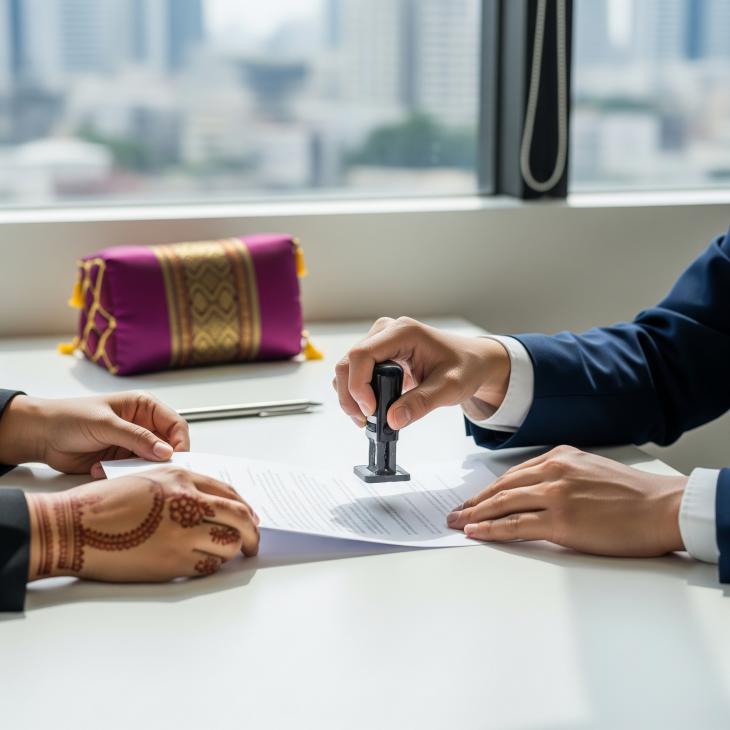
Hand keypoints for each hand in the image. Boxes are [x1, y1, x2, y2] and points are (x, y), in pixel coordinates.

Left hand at [0, 391, 188, 476]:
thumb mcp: (106, 425)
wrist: (39, 436)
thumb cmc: (70, 418)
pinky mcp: (120, 461)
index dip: (180, 443)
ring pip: (150, 462)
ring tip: (115, 467)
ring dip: (136, 468)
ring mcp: (132, 444)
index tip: (178, 460)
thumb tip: (167, 452)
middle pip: (167, 446)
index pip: (175, 425)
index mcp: (144, 407)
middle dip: (160, 460)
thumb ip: (138, 438)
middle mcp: (142, 425)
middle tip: (152, 471)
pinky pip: (132, 472)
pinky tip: (99, 468)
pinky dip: (119, 474)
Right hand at [25, 466, 259, 581]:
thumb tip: (210, 505)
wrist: (72, 527)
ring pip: (228, 544)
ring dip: (232, 551)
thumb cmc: (101, 504)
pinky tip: (204, 563)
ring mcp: (183, 532)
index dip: (245, 508)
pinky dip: (211, 565)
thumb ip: (182, 488)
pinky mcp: (172, 561)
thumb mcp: (148, 480)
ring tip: (228, 555)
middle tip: (253, 542)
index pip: (229, 492)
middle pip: (240, 517)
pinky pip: (206, 565)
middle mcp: (188, 501)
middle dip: (252, 533)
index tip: (250, 518)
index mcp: (182, 478)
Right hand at [333, 317, 510, 428]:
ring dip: (350, 396)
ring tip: (368, 418)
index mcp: (403, 332)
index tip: (371, 411)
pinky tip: (370, 409)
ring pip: (347, 368)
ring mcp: (380, 342)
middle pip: (348, 362)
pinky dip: (356, 393)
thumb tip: (392, 420)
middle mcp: (386, 332)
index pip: (362, 355)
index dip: (358, 385)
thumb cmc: (465, 367)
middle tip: (364, 421)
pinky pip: (355, 373)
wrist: (473, 362)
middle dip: (350, 395)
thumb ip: (421, 403)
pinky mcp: (378, 354)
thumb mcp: (450, 387)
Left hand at [447, 446, 686, 556]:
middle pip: (501, 488)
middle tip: (455, 512)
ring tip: (457, 523)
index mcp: (560, 457)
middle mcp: (553, 471)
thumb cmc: (634, 494)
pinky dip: (491, 529)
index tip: (473, 499)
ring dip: (475, 514)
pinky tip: (476, 532)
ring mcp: (555, 495)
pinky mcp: (560, 521)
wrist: (663, 507)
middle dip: (474, 501)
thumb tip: (536, 493)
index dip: (488, 489)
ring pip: (502, 504)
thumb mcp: (591, 470)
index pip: (512, 474)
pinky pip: (515, 525)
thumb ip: (562, 476)